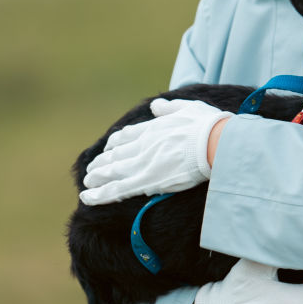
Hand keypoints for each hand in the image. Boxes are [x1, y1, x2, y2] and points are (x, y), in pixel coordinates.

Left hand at [79, 99, 230, 203]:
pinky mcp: (147, 181)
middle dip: (102, 163)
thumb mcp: (187, 108)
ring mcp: (143, 164)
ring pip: (112, 172)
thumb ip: (169, 108)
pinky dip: (100, 195)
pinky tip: (87, 198)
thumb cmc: (208, 126)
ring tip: (86, 184)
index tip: (108, 148)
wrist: (215, 143)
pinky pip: (117, 190)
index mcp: (153, 129)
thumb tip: (156, 105)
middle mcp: (143, 145)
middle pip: (116, 155)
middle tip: (91, 170)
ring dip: (97, 178)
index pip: (127, 136)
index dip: (115, 143)